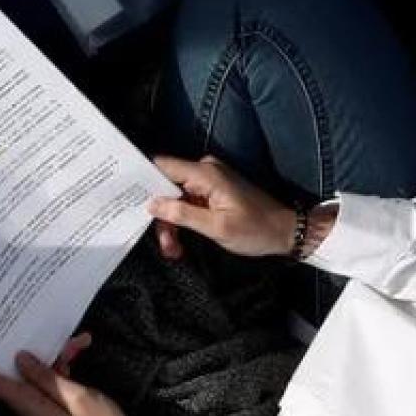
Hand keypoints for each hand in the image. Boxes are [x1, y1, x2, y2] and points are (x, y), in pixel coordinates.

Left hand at [0, 338, 151, 415]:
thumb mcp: (76, 397)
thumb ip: (45, 377)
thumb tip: (18, 357)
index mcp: (28, 403)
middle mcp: (30, 402)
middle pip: (15, 367)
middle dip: (28, 345)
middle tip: (44, 326)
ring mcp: (44, 401)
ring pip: (38, 368)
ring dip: (55, 351)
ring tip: (78, 339)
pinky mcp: (57, 399)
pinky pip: (53, 375)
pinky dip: (65, 361)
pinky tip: (81, 347)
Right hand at [147, 155, 296, 259]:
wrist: (288, 232)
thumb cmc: (255, 230)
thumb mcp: (216, 227)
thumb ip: (182, 214)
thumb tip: (151, 204)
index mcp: (205, 174)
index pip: (162, 166)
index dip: (142, 180)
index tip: (128, 199)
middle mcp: (205, 170)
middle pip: (166, 186)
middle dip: (161, 215)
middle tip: (165, 244)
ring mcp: (209, 180)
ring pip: (175, 197)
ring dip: (172, 223)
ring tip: (174, 250)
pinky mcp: (212, 190)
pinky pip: (187, 201)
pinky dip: (183, 220)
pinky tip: (181, 242)